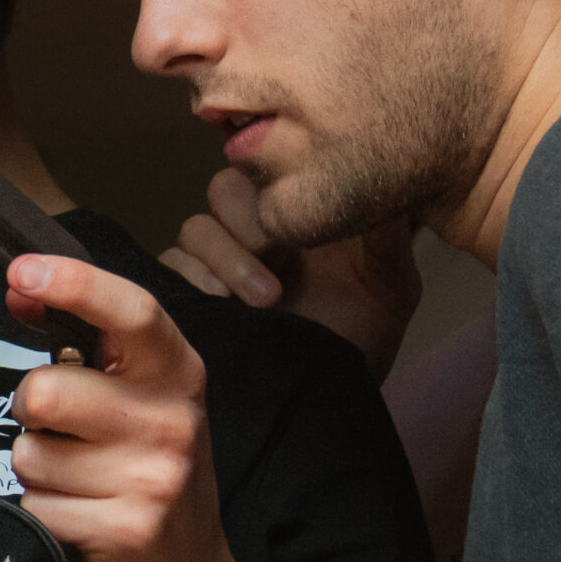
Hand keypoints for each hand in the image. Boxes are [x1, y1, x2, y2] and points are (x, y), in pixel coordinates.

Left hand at [5, 254, 249, 561]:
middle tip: (62, 432)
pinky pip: (36, 505)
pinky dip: (42, 514)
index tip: (22, 272)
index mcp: (178, 373)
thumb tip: (22, 289)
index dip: (74, 284)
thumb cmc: (149, 476)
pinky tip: (80, 520)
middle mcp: (173, 420)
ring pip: (31, 454)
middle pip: (47, 391)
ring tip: (80, 484)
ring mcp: (153, 477)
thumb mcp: (139, 402)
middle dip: (32, 412)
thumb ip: (87, 347)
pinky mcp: (126, 528)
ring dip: (38, 472)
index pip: (131, 311)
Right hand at [159, 168, 421, 379]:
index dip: (273, 184)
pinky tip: (222, 301)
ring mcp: (220, 262)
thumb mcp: (390, 280)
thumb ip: (384, 229)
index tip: (300, 222)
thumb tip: (383, 171)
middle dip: (247, 223)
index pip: (268, 166)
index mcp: (295, 213)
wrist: (331, 395)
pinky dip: (190, 276)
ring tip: (264, 299)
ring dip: (224, 257)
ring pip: (195, 228)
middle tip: (277, 258)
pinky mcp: (193, 294)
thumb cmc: (364, 336)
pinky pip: (170, 265)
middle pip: (223, 190)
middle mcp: (253, 230)